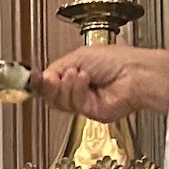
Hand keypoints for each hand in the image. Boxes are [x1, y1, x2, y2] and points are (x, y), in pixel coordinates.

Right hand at [32, 45, 168, 122]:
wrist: (136, 74)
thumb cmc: (118, 60)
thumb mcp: (79, 56)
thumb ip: (56, 68)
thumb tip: (41, 78)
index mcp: (76, 72)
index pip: (50, 81)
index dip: (41, 81)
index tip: (32, 78)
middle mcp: (79, 88)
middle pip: (52, 94)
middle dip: (50, 85)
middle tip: (48, 78)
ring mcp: (85, 101)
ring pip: (60, 101)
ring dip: (65, 86)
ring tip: (74, 75)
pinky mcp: (91, 112)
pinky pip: (74, 105)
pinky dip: (76, 91)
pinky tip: (84, 80)